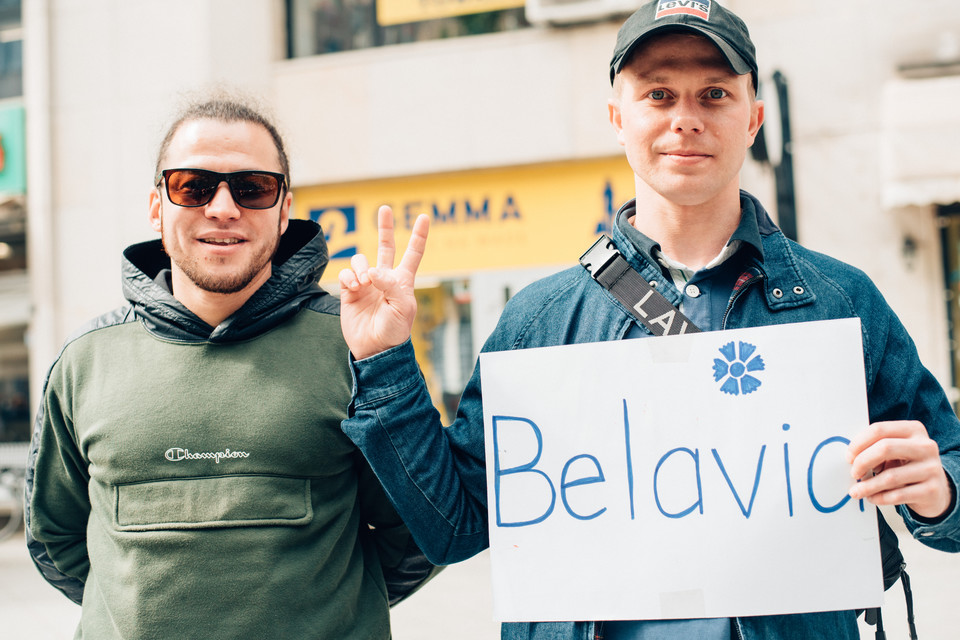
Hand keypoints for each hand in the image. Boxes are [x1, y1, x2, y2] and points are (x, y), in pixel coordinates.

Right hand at [338, 206, 429, 359]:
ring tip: (364, 283)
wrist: (375, 348)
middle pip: (385, 246)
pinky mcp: (349, 291)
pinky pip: (345, 274)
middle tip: (385, 209)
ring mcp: (366, 284)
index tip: (424, 217)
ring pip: (361, 260)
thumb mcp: (402, 308)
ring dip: (361, 267)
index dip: (419, 236)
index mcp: (403, 281)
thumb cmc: (394, 330)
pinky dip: (348, 277)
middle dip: (385, 228)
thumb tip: (372, 271)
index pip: (413, 254)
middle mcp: (384, 278)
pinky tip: (354, 288)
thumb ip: (390, 285)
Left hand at [847, 420, 952, 519]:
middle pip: (885, 448)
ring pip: (890, 476)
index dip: (859, 443)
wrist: (935, 491)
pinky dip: (880, 498)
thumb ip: (875, 448)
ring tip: (856, 491)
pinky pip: (898, 495)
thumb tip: (850, 458)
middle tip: (853, 473)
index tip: (848, 457)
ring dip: (868, 486)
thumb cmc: (906, 467)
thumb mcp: (895, 452)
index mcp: (914, 430)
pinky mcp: (932, 490)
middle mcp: (926, 446)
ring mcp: (932, 468)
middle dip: (862, 462)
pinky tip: (872, 498)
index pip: (879, 430)